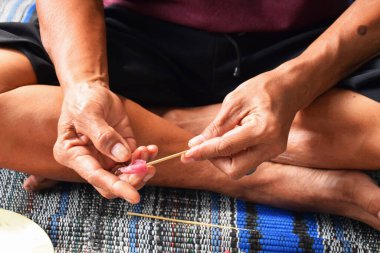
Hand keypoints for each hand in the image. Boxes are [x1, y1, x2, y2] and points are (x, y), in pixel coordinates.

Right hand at [53, 82, 138, 201]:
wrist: (92, 90)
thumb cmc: (83, 100)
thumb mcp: (89, 113)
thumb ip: (103, 136)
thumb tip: (122, 157)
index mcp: (73, 155)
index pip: (95, 177)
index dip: (116, 187)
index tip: (134, 196)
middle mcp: (89, 161)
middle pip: (112, 182)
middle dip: (132, 179)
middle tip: (148, 169)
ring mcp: (106, 157)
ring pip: (126, 175)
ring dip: (141, 168)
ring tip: (148, 151)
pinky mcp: (121, 149)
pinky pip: (135, 161)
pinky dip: (146, 158)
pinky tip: (151, 149)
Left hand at [182, 68, 303, 178]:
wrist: (290, 88)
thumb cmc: (263, 89)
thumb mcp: (234, 102)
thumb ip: (215, 127)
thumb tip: (196, 145)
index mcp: (263, 130)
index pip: (226, 148)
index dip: (203, 153)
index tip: (186, 156)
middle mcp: (271, 146)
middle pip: (235, 170)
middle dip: (215, 161)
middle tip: (205, 145)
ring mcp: (274, 151)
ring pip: (240, 168)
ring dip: (223, 158)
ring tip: (221, 136)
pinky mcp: (272, 152)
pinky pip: (247, 161)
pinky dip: (233, 154)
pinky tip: (231, 138)